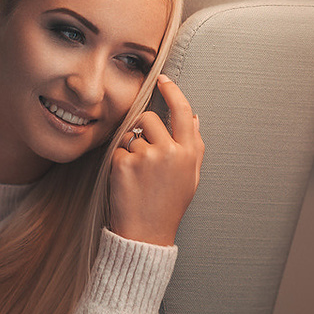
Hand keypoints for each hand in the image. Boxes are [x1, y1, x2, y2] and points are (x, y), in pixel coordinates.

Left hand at [108, 74, 203, 246]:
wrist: (146, 233)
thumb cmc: (169, 205)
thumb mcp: (190, 176)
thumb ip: (193, 145)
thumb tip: (194, 118)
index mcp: (189, 152)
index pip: (183, 110)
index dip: (172, 91)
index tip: (162, 80)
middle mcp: (171, 151)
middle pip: (149, 118)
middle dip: (142, 129)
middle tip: (143, 153)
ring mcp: (147, 157)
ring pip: (131, 134)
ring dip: (130, 148)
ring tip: (137, 174)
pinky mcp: (124, 163)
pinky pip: (118, 149)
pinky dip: (119, 162)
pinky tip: (127, 181)